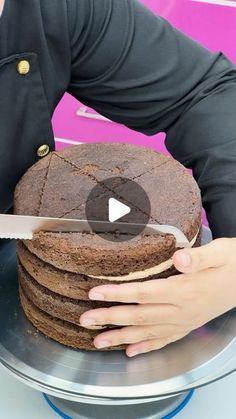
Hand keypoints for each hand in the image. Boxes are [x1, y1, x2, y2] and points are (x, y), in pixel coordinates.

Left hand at [79, 238, 235, 356]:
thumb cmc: (232, 263)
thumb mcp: (219, 253)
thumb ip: (198, 257)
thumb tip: (178, 257)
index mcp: (184, 290)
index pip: (143, 293)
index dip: (117, 294)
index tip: (94, 294)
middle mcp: (181, 310)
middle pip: (139, 316)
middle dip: (110, 318)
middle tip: (85, 320)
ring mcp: (184, 321)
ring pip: (147, 332)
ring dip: (121, 337)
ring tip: (98, 342)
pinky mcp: (188, 325)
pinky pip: (164, 340)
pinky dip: (147, 346)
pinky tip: (132, 351)